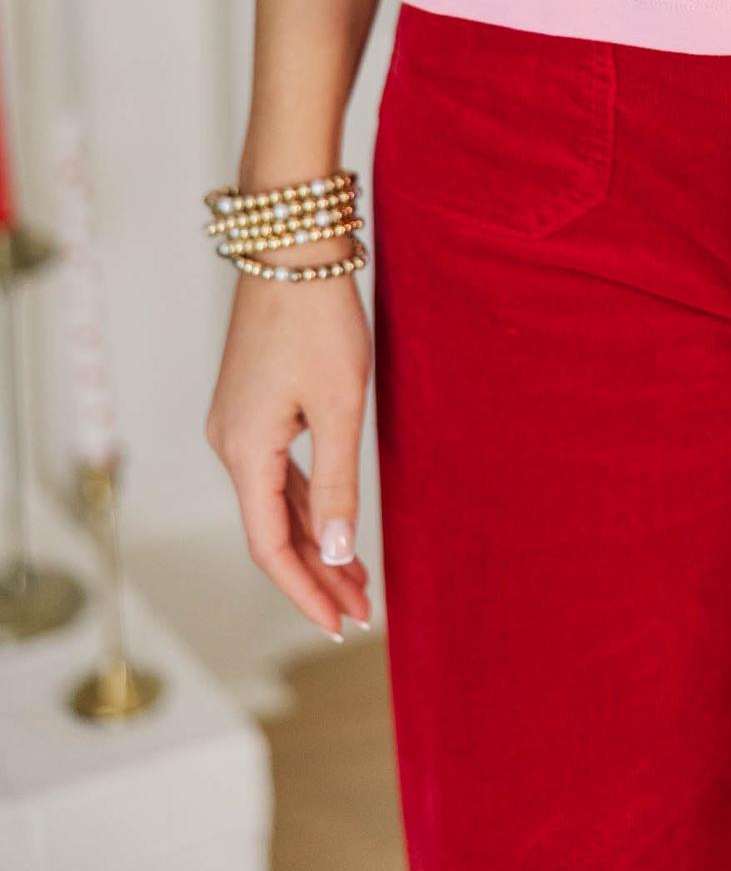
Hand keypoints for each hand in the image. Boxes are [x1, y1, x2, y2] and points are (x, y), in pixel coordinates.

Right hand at [206, 262, 372, 639]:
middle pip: (273, 529)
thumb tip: (337, 551)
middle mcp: (229, 443)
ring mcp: (237, 424)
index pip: (269, 545)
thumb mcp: (340, 404)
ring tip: (357, 582)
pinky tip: (336, 524)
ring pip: (277, 500)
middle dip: (318, 573)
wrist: (291, 246)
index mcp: (244, 451)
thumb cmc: (319, 318)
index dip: (304, 590)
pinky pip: (278, 470)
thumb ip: (338, 481)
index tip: (338, 624)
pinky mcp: (252, 404)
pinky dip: (309, 501)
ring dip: (316, 540)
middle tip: (361, 612)